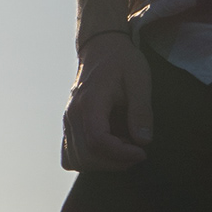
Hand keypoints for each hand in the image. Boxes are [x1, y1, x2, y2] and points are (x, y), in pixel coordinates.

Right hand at [62, 34, 153, 171]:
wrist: (101, 48)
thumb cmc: (122, 61)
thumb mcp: (140, 80)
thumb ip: (142, 111)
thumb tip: (143, 141)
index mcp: (89, 101)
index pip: (97, 140)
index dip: (120, 154)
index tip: (142, 152)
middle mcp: (73, 113)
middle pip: (86, 155)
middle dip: (116, 162)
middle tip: (137, 151)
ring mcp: (68, 121)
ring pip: (77, 160)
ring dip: (104, 163)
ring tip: (124, 148)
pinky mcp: (69, 126)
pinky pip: (70, 157)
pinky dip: (89, 161)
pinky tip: (108, 149)